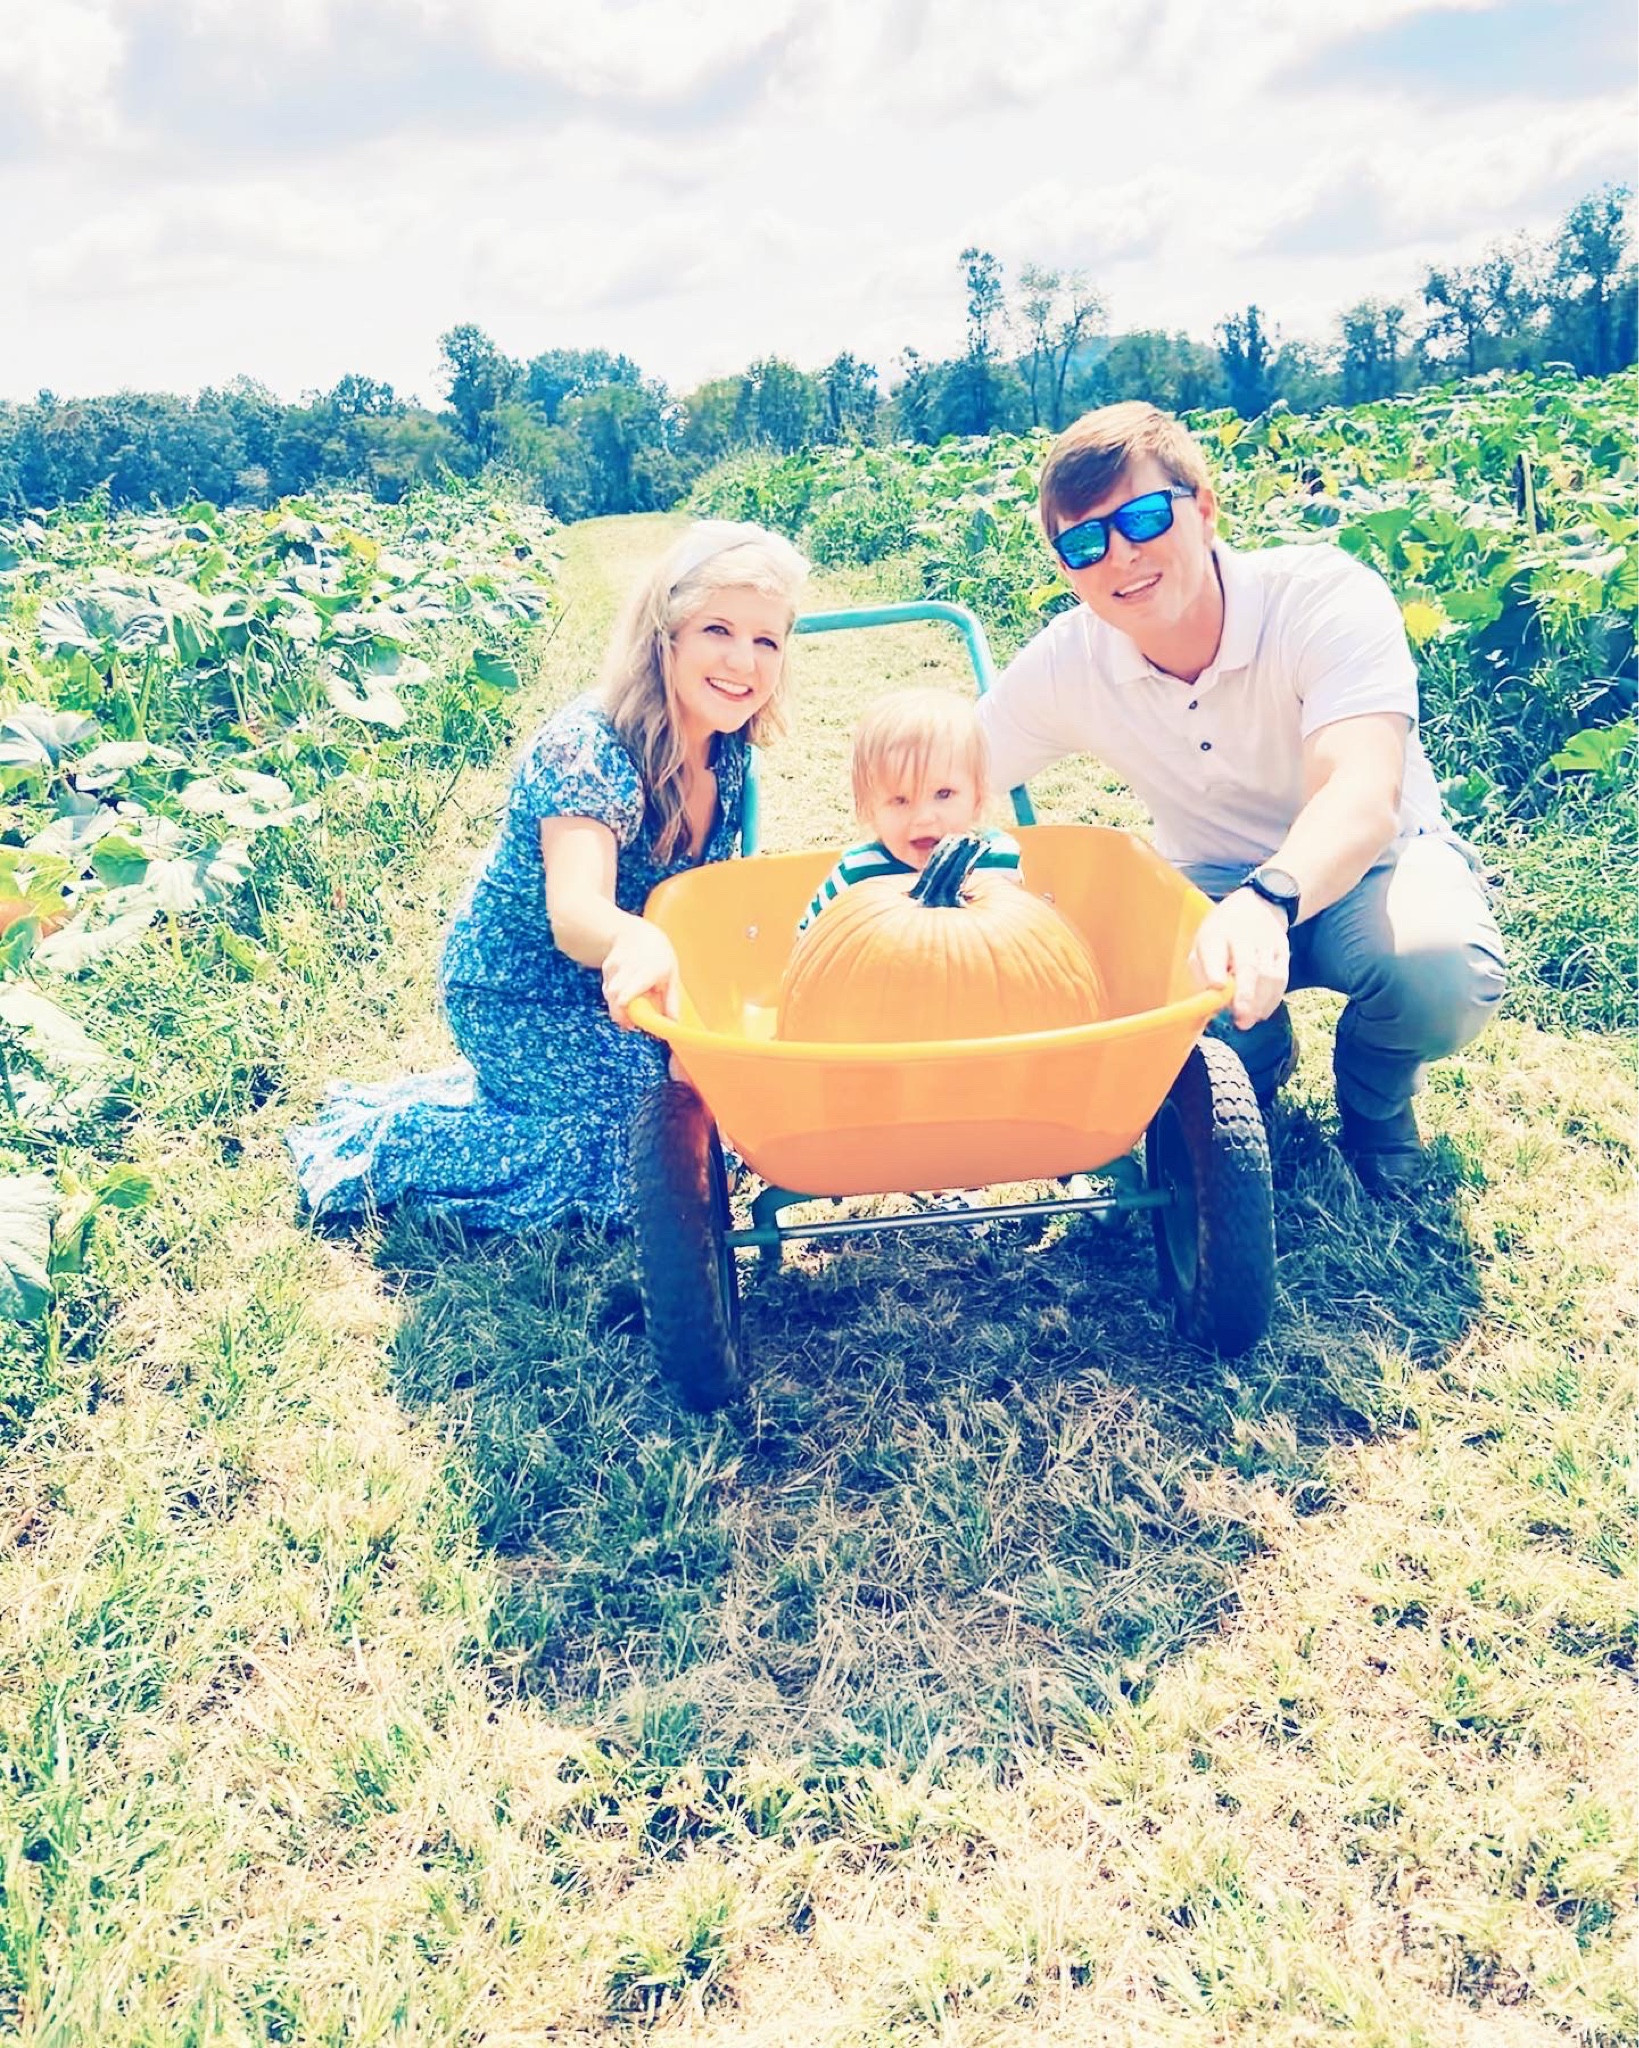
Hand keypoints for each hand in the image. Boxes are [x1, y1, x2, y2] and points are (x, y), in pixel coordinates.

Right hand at [600, 920, 680, 1029]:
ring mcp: (615, 966)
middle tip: (631, 1023)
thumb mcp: (671, 975)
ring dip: (618, 1006)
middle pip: (614, 996)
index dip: (624, 1011)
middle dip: (620, 1014)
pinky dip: (616, 995)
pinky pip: (608, 989)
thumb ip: (671, 1000)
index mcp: (648, 971)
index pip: (627, 993)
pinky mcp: (606, 968)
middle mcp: (628, 968)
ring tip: (632, 1002)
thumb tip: (673, 1023)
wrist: (637, 933)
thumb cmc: (659, 955)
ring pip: (610, 994)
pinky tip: (626, 988)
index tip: (631, 1024)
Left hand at [1189, 888, 1290, 1029]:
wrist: (1257, 905)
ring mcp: (1267, 942)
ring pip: (1269, 976)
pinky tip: (1261, 1012)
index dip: (1215, 969)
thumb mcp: (1201, 945)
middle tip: (1240, 1019)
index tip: (1217, 986)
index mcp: (1216, 932)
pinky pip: (1282, 978)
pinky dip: (1272, 999)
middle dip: (1245, 995)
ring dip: (1259, 1003)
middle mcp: (1244, 935)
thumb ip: (1201, 971)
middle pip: (1249, 966)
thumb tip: (1210, 1000)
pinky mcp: (1283, 951)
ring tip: (1247, 1021)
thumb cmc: (1221, 933)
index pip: (1215, 949)